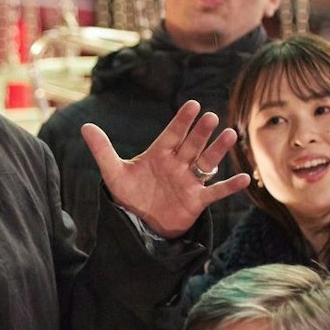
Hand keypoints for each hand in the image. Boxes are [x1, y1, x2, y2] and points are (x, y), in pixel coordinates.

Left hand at [84, 101, 249, 239]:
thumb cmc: (129, 195)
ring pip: (206, 162)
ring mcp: (188, 181)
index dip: (182, 121)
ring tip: (230, 135)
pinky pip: (215, 192)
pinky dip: (229, 186)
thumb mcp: (113, 173)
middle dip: (201, 132)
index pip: (172, 133)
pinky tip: (244, 178)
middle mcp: (177, 164)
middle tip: (211, 117)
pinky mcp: (196, 201)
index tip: (193, 105)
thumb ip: (102, 150)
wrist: (138, 224)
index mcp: (159, 154)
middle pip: (192, 144)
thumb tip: (85, 126)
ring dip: (218, 150)